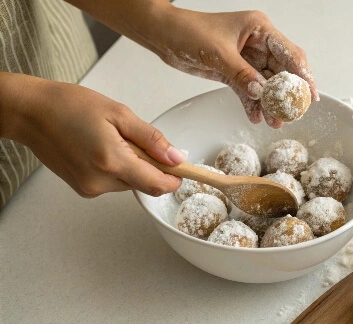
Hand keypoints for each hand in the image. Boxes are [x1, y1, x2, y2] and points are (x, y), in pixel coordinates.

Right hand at [0, 73, 185, 197]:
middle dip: (150, 165)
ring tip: (112, 139)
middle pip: (144, 184)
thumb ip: (151, 139)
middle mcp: (101, 182)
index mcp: (112, 161)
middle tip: (134, 137)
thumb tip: (176, 158)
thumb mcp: (119, 114)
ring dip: (133, 165)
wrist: (31, 112)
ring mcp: (90, 188)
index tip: (182, 168)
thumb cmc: (69, 106)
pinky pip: (113, 182)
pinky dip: (118, 167)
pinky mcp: (83, 188)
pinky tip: (102, 147)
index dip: (174, 178)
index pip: (157, 185)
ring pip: (129, 183)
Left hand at [156, 9, 318, 127]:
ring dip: (269, 104)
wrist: (163, 35)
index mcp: (260, 29)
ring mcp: (246, 59)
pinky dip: (252, 104)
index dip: (303, 74)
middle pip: (281, 72)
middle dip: (286, 95)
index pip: (290, 53)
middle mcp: (257, 43)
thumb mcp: (218, 52)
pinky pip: (248, 91)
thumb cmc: (188, 30)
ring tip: (274, 123)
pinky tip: (255, 117)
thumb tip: (262, 92)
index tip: (311, 95)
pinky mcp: (234, 72)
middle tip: (291, 115)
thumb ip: (242, 73)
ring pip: (265, 85)